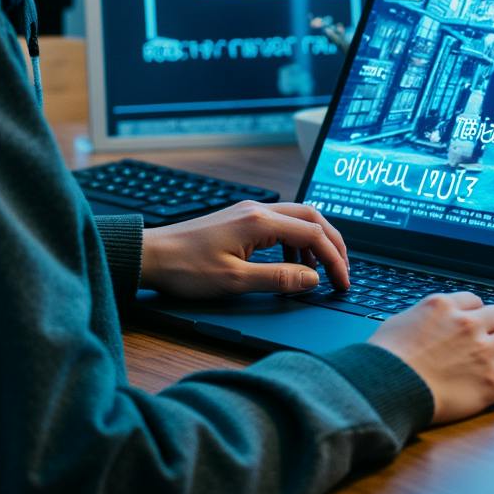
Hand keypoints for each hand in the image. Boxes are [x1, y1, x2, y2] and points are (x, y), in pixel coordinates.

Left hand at [140, 201, 349, 299]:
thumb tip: (312, 280)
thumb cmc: (186, 268)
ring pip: (297, 219)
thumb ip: (278, 280)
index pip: (313, 235)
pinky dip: (294, 243)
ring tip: (317, 272)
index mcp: (260, 221)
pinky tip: (290, 264)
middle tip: (342, 272)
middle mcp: (258, 209)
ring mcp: (248, 212)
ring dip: (314, 243)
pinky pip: (280, 224)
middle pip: (312, 218)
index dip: (335, 260)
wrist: (151, 256)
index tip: (342, 283)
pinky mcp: (240, 220)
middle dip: (333, 244)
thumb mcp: (235, 281)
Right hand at [367, 292, 493, 424]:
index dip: (478, 311)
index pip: (474, 300)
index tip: (479, 319)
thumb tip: (423, 323)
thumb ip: (419, 318)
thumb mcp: (398, 323)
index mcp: (444, 306)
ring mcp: (484, 351)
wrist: (388, 384)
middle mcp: (468, 324)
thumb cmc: (386, 357)